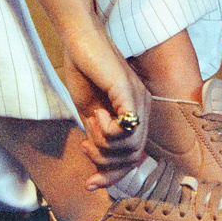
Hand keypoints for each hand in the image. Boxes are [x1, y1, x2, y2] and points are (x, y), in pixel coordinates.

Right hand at [61, 26, 151, 188]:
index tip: (90, 183)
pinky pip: (126, 129)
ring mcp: (138, 98)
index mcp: (136, 110)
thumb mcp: (89, 112)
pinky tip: (95, 115)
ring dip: (103, 142)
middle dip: (105, 160)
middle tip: (85, 143)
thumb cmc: (82, 69)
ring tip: (90, 121)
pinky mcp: (128, 91)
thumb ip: (98, 136)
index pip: (134, 156)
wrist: (77, 38)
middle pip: (133, 157)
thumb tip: (100, 166)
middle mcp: (143, 106)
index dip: (113, 175)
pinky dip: (107, 131)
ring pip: (130, 148)